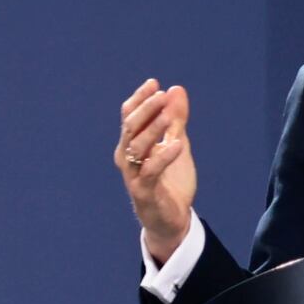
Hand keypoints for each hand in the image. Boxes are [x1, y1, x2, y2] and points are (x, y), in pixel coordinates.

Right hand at [115, 81, 197, 258]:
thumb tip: (176, 89)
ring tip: (168, 116)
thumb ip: (176, 120)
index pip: (129, 116)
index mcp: (131, 144)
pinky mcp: (143, 192)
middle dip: (145, 110)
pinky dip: (162, 156)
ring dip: (152, 129)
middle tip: (161, 95)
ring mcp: (133, 175)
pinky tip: (176, 144)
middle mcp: (127, 157)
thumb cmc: (170, 181)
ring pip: (137, 147)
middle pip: (130, 128)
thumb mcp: (176, 144)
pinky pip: (150, 171)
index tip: (154, 83)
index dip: (139, 99)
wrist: (171, 220)